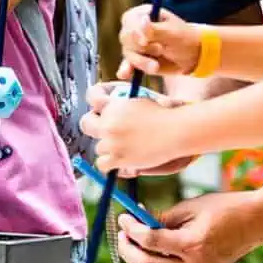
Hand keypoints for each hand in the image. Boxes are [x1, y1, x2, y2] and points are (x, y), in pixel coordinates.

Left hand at [82, 94, 196, 175]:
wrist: (175, 131)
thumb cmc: (164, 114)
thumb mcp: (141, 101)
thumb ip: (123, 105)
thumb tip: (109, 106)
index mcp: (113, 104)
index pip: (92, 97)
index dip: (96, 102)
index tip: (100, 108)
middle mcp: (108, 122)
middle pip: (86, 124)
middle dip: (94, 126)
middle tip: (105, 131)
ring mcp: (111, 141)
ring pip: (98, 147)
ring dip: (108, 148)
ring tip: (125, 147)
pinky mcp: (118, 158)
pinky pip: (102, 164)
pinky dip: (110, 165)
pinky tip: (121, 161)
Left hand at [112, 192, 262, 262]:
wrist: (253, 223)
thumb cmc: (223, 209)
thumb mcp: (189, 207)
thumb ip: (161, 218)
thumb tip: (135, 221)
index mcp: (192, 245)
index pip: (149, 241)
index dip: (131, 229)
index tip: (123, 218)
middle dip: (127, 249)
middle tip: (121, 234)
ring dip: (138, 260)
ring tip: (132, 241)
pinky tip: (150, 249)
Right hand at [118, 3, 203, 77]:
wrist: (192, 56)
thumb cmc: (184, 39)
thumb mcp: (172, 33)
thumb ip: (155, 29)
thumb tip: (142, 21)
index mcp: (143, 14)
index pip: (129, 20)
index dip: (135, 31)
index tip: (145, 41)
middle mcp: (135, 28)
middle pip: (126, 38)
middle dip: (141, 48)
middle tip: (159, 50)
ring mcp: (134, 45)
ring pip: (128, 53)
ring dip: (141, 61)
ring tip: (156, 66)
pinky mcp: (136, 60)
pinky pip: (126, 65)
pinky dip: (125, 70)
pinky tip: (124, 74)